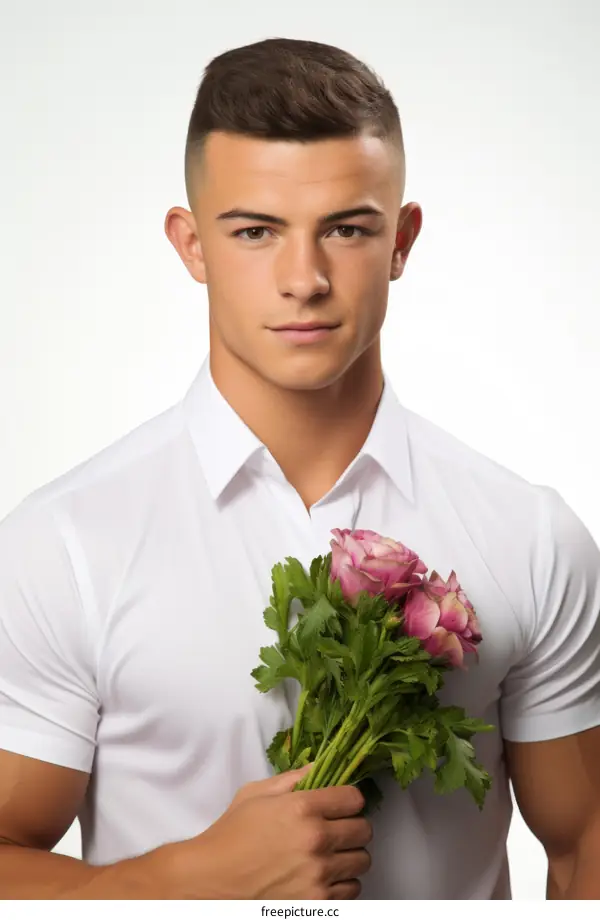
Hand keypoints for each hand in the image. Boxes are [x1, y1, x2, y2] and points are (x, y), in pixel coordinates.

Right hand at [169, 765, 372, 898]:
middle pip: (364, 830)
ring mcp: (318, 875)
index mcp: (302, 808)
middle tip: (337, 828)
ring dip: (349, 856)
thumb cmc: (230, 837)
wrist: (211, 881)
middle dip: (352, 826)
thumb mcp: (256, 794)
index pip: (354, 798)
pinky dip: (342, 883)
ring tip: (330, 854)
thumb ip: (292, 779)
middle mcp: (315, 840)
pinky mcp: (317, 903)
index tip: (342, 804)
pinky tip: (324, 875)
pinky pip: (352, 890)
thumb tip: (319, 768)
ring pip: (362, 861)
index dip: (349, 799)